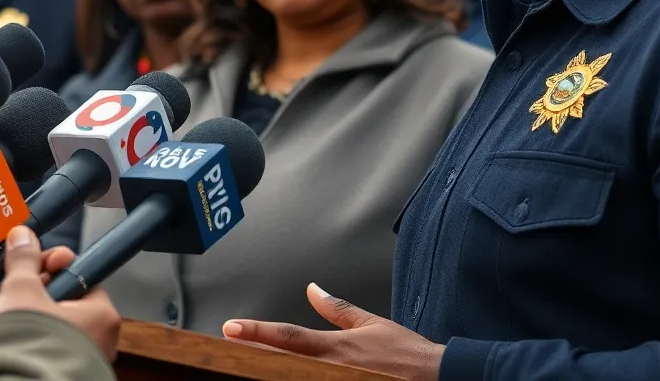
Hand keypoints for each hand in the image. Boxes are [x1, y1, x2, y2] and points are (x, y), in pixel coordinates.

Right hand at [0, 226, 121, 361]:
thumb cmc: (30, 346)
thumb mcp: (22, 290)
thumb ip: (24, 261)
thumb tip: (23, 238)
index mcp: (102, 314)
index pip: (82, 276)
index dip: (56, 266)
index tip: (40, 264)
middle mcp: (100, 339)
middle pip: (68, 301)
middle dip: (41, 293)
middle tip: (21, 293)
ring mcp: (82, 359)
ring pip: (56, 326)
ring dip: (34, 317)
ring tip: (13, 318)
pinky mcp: (64, 373)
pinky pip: (48, 348)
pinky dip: (32, 341)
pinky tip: (14, 341)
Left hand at [223, 283, 443, 380]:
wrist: (435, 379)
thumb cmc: (406, 356)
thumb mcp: (371, 324)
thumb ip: (337, 309)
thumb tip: (313, 289)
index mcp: (335, 348)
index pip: (288, 337)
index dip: (257, 332)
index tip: (232, 328)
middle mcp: (331, 370)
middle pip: (280, 364)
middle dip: (251, 356)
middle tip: (224, 348)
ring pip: (292, 380)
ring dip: (269, 372)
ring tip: (242, 365)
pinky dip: (292, 380)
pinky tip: (277, 376)